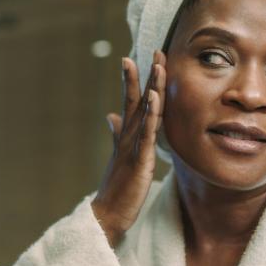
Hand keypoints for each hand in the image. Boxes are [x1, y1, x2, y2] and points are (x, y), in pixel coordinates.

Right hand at [92, 51, 164, 245]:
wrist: (107, 215)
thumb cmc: (115, 189)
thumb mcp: (118, 156)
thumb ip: (116, 134)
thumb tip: (111, 116)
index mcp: (126, 135)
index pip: (131, 102)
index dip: (135, 80)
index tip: (136, 57)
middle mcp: (128, 136)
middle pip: (140, 99)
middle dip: (148, 74)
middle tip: (157, 50)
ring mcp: (133, 146)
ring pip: (145, 111)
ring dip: (152, 86)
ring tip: (159, 64)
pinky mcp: (140, 160)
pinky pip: (148, 133)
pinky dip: (152, 114)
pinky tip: (156, 97)